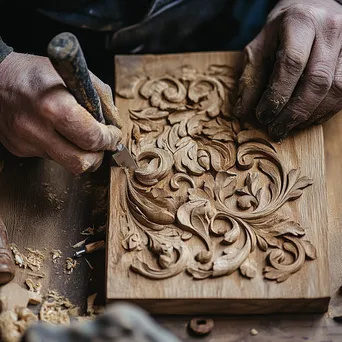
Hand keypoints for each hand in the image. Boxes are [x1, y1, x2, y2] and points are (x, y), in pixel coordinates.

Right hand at [0, 52, 121, 173]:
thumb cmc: (34, 73)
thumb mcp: (73, 75)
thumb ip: (101, 98)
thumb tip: (114, 122)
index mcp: (53, 107)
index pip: (92, 138)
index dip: (109, 139)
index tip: (113, 135)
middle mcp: (37, 129)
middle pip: (81, 163)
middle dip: (99, 155)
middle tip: (103, 144)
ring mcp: (26, 143)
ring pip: (67, 164)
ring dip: (81, 154)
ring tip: (81, 136)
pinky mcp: (19, 149)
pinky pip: (51, 157)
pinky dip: (62, 149)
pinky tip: (58, 133)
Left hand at [235, 0, 341, 139]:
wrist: (310, 12)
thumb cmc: (280, 33)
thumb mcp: (258, 49)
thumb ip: (251, 78)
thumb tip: (244, 112)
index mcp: (301, 22)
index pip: (291, 63)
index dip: (277, 95)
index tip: (263, 116)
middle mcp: (331, 29)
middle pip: (316, 81)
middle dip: (293, 113)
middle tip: (275, 130)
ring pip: (335, 90)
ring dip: (309, 116)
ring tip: (288, 128)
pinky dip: (323, 113)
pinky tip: (305, 120)